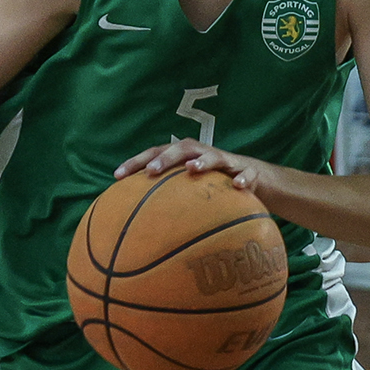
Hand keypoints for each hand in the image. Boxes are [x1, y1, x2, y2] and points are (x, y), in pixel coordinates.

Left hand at [111, 139, 273, 190]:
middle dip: (165, 158)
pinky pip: (247, 174)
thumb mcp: (186, 189)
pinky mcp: (248, 172)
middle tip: (151, 172)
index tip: (116, 176)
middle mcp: (202, 154)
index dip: (135, 162)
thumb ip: (162, 197)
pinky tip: (238, 187)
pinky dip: (243, 178)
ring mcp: (226, 161)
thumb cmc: (211, 185)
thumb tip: (129, 221)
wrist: (253, 178)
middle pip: (182, 148)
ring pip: (214, 156)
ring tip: (192, 169)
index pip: (155, 153)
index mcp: (183, 156)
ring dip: (203, 161)